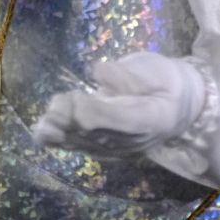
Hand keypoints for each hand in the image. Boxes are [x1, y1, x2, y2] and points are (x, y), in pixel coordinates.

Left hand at [31, 53, 208, 156]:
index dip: (94, 111)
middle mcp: (134, 141)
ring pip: (79, 143)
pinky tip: (43, 128)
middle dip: (68, 115)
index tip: (77, 96)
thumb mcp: (154, 69)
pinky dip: (55, 137)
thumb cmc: (163, 81)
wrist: (175, 107)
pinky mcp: (101, 151)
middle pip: (94, 134)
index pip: (121, 121)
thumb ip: (126, 73)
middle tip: (62, 98)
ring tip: (55, 109)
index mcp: (154, 118)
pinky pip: (74, 147)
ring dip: (58, 126)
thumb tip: (97, 72)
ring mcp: (116, 150)